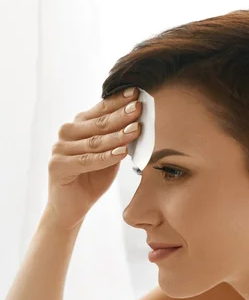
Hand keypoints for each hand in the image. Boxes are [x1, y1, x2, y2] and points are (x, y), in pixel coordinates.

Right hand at [46, 87, 142, 229]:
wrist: (73, 207)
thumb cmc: (93, 178)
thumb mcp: (110, 155)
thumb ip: (119, 140)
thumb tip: (140, 123)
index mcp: (78, 126)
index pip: (100, 111)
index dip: (118, 102)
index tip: (136, 93)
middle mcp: (67, 133)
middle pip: (99, 123)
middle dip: (121, 115)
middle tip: (139, 107)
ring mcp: (60, 149)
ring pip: (95, 141)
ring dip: (118, 135)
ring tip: (136, 129)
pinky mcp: (57, 166)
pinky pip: (87, 161)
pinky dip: (106, 157)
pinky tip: (122, 152)